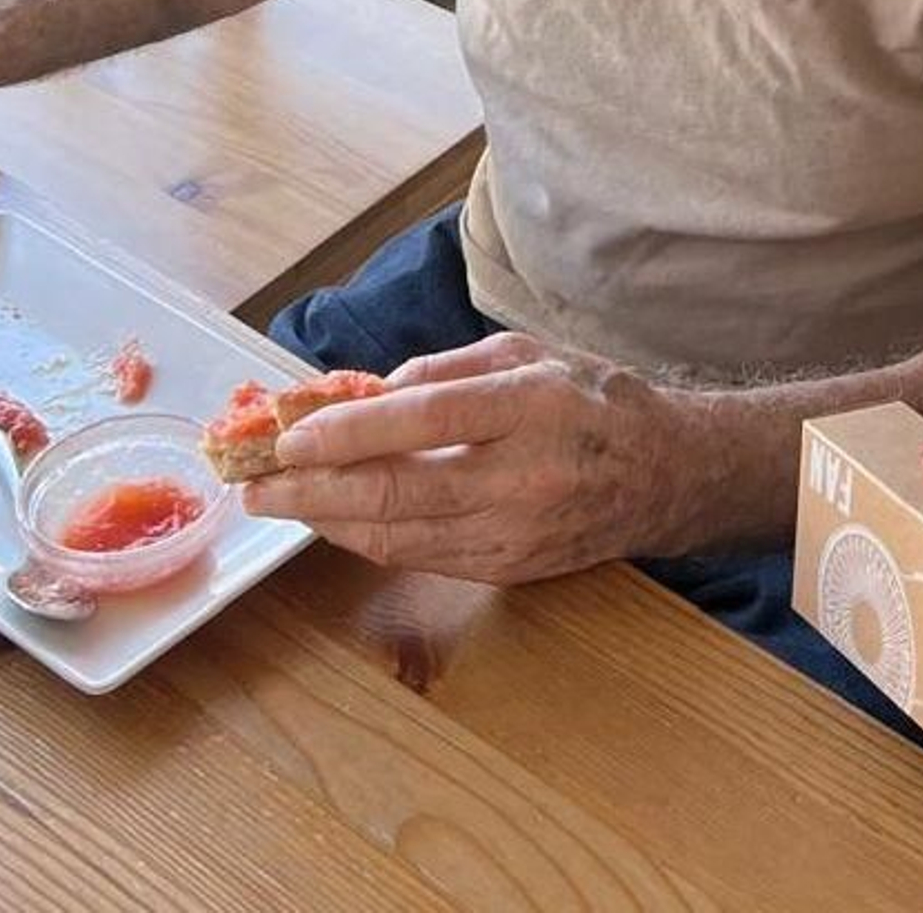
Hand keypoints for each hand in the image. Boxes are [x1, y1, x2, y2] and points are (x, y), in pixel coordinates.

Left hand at [244, 332, 682, 581]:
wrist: (668, 476)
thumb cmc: (595, 399)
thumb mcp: (529, 352)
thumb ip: (448, 369)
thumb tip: (369, 393)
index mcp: (532, 407)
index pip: (426, 418)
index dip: (351, 429)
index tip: (289, 432)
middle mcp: (523, 477)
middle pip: (400, 490)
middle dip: (314, 490)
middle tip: (254, 483)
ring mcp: (516, 534)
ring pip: (400, 535)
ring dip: (328, 521)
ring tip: (277, 502)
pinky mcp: (509, 570)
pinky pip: (421, 557)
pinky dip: (369, 539)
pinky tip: (334, 520)